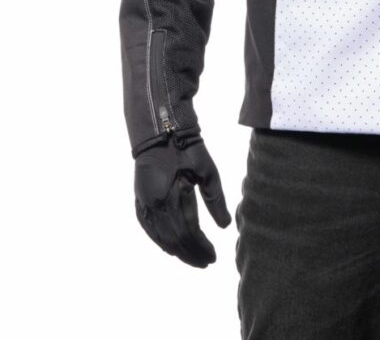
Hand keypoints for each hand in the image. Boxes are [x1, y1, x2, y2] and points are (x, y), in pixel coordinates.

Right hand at [134, 134, 231, 267]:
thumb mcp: (208, 171)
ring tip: (194, 258)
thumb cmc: (187, 148)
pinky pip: (150, 230)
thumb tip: (224, 227)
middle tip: (207, 262)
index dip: (200, 247)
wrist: (160, 132)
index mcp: (170, 198)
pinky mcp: (140, 203)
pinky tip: (172, 248)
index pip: (187, 233)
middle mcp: (153, 206)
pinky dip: (162, 242)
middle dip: (191, 253)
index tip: (214, 257)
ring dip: (177, 251)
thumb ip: (215, 199)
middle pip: (174, 240)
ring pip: (160, 238)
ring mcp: (144, 206)